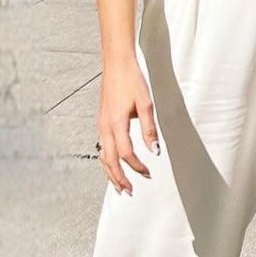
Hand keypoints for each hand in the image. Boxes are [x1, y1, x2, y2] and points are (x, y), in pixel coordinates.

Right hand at [97, 55, 159, 194]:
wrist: (116, 64)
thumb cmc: (132, 80)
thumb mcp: (146, 103)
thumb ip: (149, 128)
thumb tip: (155, 150)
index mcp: (116, 124)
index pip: (126, 154)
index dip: (137, 166)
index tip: (148, 173)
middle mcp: (105, 128)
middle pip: (110, 161)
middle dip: (119, 179)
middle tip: (130, 192)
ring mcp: (100, 125)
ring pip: (103, 157)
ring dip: (111, 174)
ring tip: (120, 186)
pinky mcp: (101, 122)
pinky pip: (102, 148)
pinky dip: (107, 161)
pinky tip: (113, 165)